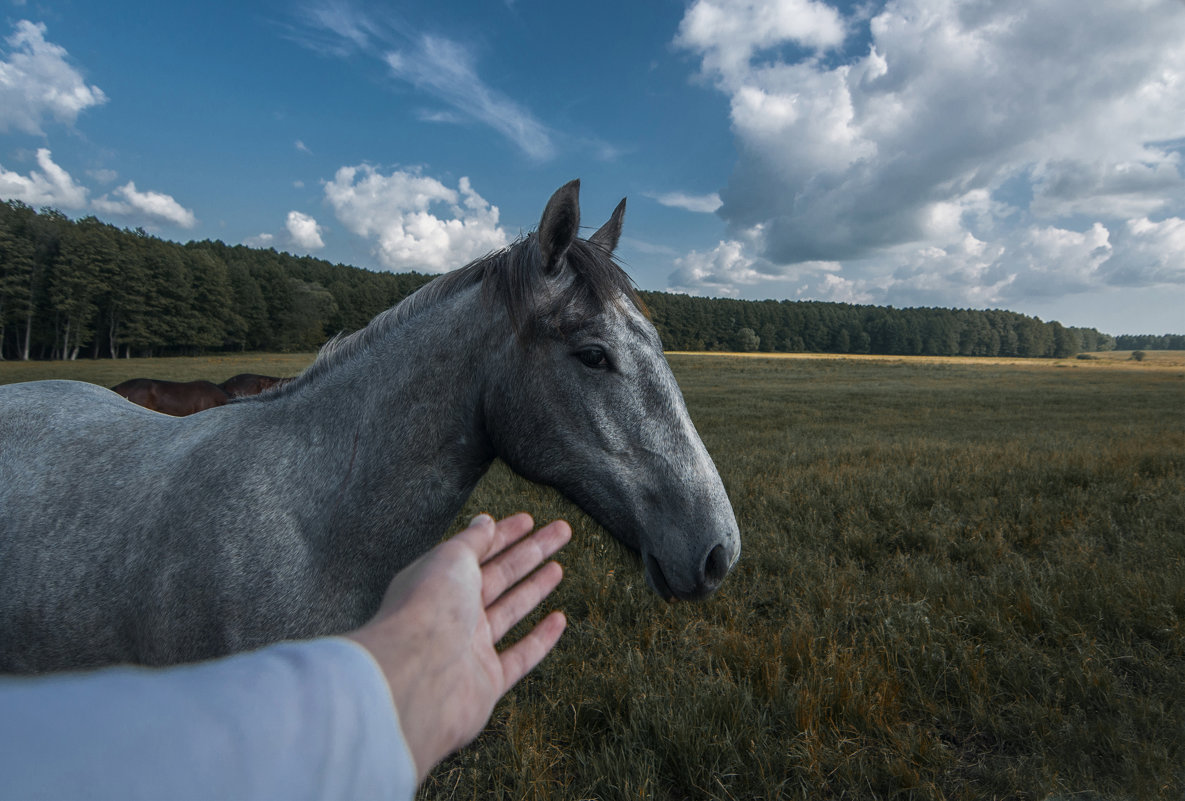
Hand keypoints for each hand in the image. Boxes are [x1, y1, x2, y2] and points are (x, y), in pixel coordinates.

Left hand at [346, 513, 569, 781]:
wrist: (417, 678)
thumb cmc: (429, 609)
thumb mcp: (451, 559)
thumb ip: (472, 541)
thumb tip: (484, 520)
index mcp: (438, 581)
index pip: (477, 551)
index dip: (504, 534)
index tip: (531, 519)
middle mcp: (453, 612)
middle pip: (499, 576)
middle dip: (531, 552)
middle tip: (562, 531)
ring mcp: (470, 647)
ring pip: (510, 611)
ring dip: (535, 589)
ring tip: (559, 568)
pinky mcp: (487, 681)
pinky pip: (519, 656)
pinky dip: (540, 639)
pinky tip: (560, 620)